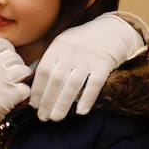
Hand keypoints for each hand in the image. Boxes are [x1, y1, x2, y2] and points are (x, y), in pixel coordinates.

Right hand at [0, 34, 30, 148]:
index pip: (0, 43)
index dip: (7, 50)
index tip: (5, 61)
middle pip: (14, 57)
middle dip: (16, 66)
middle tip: (11, 78)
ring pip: (24, 70)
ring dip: (22, 80)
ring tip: (14, 87)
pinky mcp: (7, 99)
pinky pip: (26, 90)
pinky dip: (23, 96)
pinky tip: (14, 101)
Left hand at [30, 13, 144, 120]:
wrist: (114, 30)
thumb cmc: (84, 41)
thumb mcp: (65, 43)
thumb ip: (52, 60)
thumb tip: (36, 83)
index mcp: (59, 46)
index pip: (43, 71)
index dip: (37, 89)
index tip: (34, 105)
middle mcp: (71, 52)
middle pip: (56, 80)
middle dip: (47, 101)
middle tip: (42, 117)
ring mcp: (88, 58)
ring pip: (73, 85)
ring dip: (62, 104)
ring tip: (55, 118)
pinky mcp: (104, 65)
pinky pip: (94, 84)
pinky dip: (87, 99)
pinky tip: (81, 112)